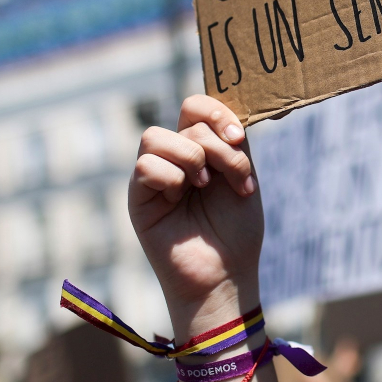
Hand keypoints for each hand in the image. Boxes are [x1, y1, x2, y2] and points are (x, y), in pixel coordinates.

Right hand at [128, 95, 260, 339]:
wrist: (226, 274)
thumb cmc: (236, 230)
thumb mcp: (244, 177)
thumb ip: (232, 143)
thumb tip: (224, 113)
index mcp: (201, 150)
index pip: (196, 108)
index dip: (217, 112)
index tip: (239, 138)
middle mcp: (175, 159)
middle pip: (185, 119)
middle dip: (217, 145)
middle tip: (234, 179)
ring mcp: (154, 177)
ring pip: (156, 136)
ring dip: (191, 158)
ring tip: (203, 188)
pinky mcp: (138, 199)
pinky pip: (145, 165)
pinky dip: (170, 178)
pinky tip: (180, 200)